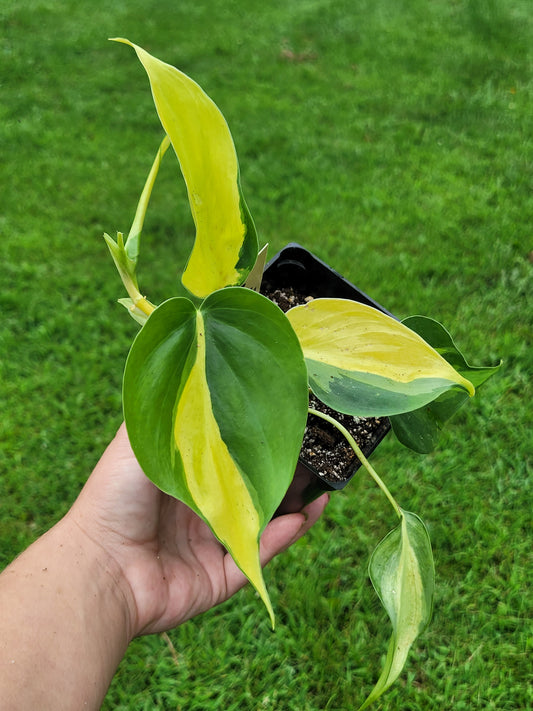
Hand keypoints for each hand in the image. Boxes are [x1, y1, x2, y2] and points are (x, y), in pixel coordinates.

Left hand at [68, 424, 328, 636]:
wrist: (97, 568)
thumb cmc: (113, 497)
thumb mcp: (140, 441)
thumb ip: (174, 415)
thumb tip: (203, 374)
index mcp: (183, 478)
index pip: (230, 456)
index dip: (258, 441)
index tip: (288, 421)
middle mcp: (200, 510)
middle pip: (254, 489)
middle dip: (286, 473)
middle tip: (319, 453)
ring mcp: (212, 545)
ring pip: (265, 522)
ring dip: (296, 505)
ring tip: (326, 485)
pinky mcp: (221, 577)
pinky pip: (259, 557)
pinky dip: (284, 537)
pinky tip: (307, 515)